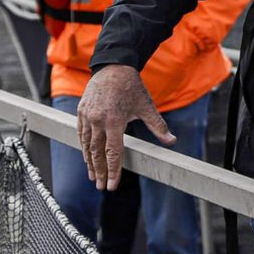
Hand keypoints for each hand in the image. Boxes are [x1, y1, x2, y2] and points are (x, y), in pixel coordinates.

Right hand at [76, 64, 174, 189]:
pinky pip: (81, 134)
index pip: (113, 152)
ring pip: (87, 145)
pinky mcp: (81, 112)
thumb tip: (172, 141)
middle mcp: (98, 120)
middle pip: (97, 153)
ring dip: (89, 163)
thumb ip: (158, 125)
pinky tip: (87, 158)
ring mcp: (87, 116)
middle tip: (101, 187)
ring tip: (93, 177)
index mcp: (115, 120)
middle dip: (99, 172)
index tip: (112, 186)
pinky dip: (84, 147)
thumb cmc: (132, 87)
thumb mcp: (147, 106)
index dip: (113, 171)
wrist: (113, 66)